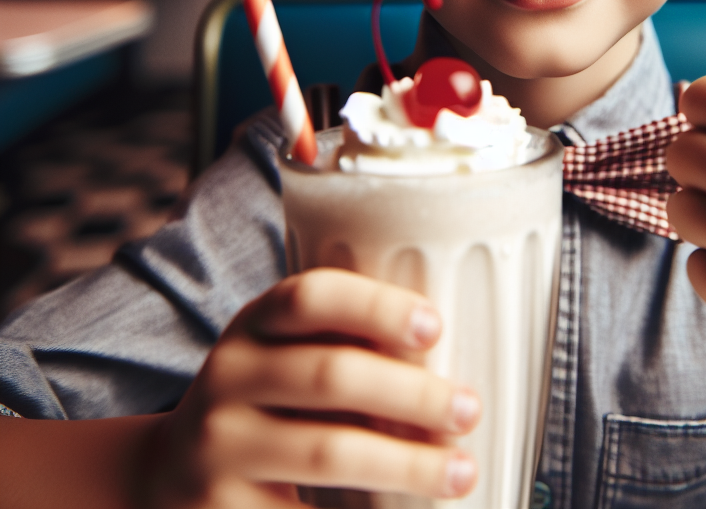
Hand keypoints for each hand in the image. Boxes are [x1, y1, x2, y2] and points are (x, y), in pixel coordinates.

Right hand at [141, 268, 480, 507]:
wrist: (169, 477)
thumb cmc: (264, 403)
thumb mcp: (283, 356)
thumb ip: (343, 346)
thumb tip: (447, 362)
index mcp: (252, 325)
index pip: (311, 297)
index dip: (375, 306)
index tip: (435, 326)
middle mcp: (227, 377)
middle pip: (330, 374)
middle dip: (412, 393)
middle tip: (468, 409)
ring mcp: (219, 449)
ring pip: (329, 450)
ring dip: (407, 463)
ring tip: (461, 470)